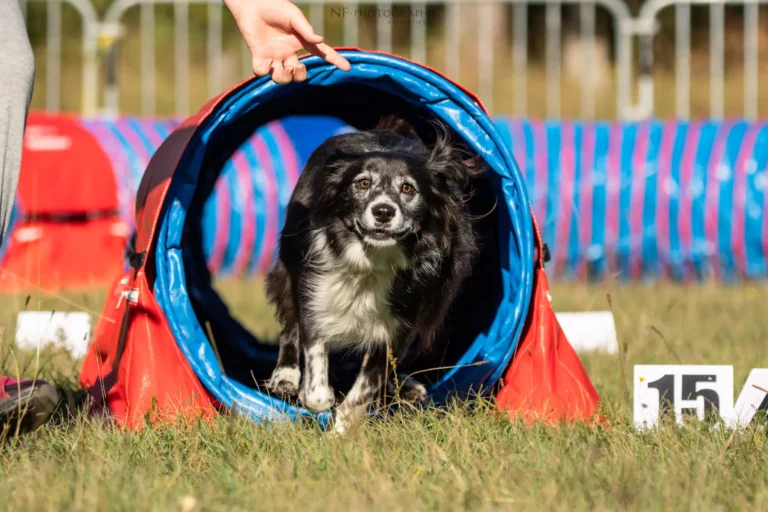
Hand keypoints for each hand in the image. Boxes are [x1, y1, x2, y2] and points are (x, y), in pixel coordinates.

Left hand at [224, 0, 350, 83]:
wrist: (252, 3)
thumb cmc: (275, 6)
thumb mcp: (294, 16)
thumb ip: (306, 30)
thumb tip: (320, 40)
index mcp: (301, 42)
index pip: (321, 53)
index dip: (334, 60)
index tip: (347, 68)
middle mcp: (288, 52)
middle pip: (299, 74)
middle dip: (300, 76)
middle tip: (296, 68)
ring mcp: (274, 56)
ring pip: (281, 78)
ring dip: (283, 77)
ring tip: (280, 67)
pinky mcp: (259, 57)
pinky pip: (262, 73)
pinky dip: (264, 71)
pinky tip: (266, 61)